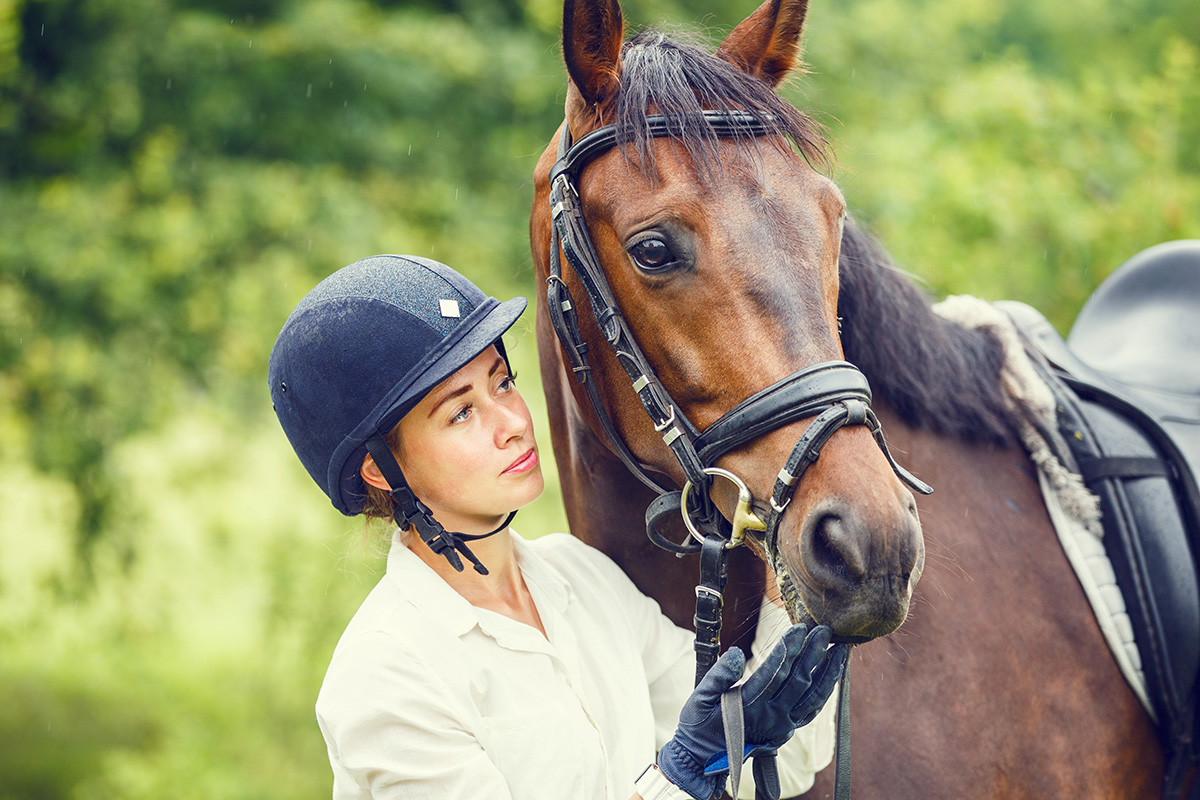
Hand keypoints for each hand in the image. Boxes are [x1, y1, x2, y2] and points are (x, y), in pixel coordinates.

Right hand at [656, 624, 847, 799]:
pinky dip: (825, 692)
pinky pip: (811, 710)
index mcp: (748, 706)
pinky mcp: (786, 731)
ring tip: (840, 651)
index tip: (799, 628)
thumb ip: (718, 676)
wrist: (703, 761)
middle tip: (825, 630)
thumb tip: (735, 654)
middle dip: (813, 653)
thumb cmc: (698, 725)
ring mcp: (782, 727)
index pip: (774, 671)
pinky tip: (832, 675)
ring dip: (828, 673)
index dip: (788, 648)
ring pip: (813, 697)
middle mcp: (770, 717)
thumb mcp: (699, 699)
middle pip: (799, 680)